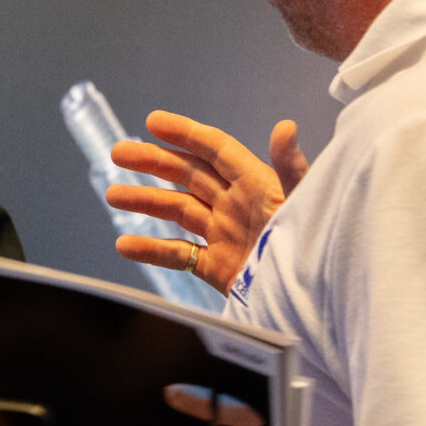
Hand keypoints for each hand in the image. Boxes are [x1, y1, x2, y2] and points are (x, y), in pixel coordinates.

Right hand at [107, 111, 308, 294]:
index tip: (153, 121)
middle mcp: (237, 206)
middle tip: (118, 152)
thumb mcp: (303, 205)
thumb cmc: (313, 250)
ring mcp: (225, 236)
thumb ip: (291, 169)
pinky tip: (125, 244)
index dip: (185, 133)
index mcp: (256, 185)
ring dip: (145, 201)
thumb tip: (285, 127)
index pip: (216, 150)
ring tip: (112, 195)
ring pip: (178, 211)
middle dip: (153, 162)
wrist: (311, 304)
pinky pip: (178, 255)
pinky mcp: (218, 269)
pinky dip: (150, 249)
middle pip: (189, 175)